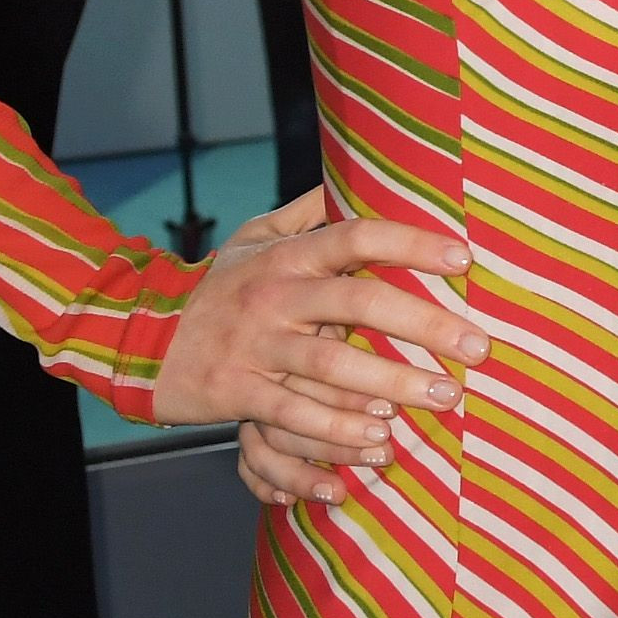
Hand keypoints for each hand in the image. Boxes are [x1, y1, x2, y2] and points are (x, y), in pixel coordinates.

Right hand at [155, 191, 482, 511]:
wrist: (138, 336)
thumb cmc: (219, 287)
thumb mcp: (254, 238)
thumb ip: (309, 214)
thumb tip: (358, 174)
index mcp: (288, 257)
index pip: (356, 237)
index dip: (411, 243)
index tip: (464, 259)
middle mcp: (275, 297)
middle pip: (358, 303)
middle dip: (425, 325)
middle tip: (479, 346)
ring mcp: (256, 347)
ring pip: (332, 367)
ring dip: (392, 385)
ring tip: (443, 398)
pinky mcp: (237, 393)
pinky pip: (293, 416)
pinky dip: (337, 433)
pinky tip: (379, 442)